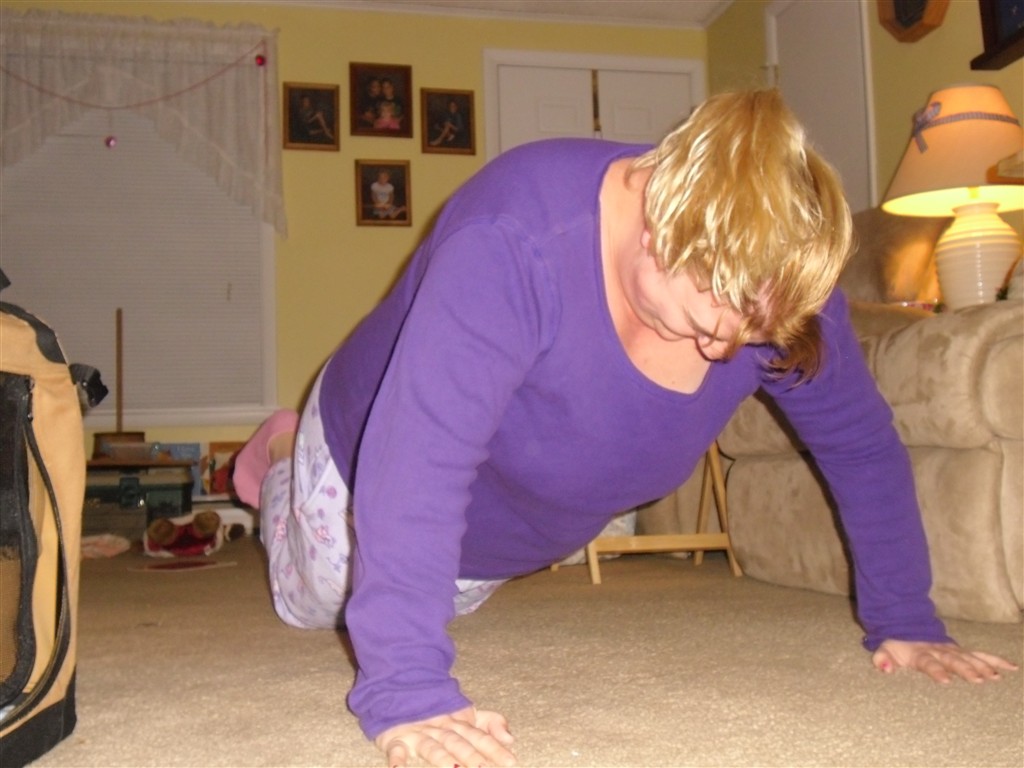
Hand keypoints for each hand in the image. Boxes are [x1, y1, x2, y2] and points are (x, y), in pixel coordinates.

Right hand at [375, 706, 515, 766]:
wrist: (402, 689)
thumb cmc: (439, 712)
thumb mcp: (467, 715)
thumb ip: (490, 725)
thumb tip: (511, 739)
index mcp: (459, 723)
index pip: (479, 736)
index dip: (494, 749)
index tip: (511, 761)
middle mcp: (440, 728)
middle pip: (458, 743)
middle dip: (471, 756)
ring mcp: (418, 733)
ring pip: (432, 747)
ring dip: (441, 758)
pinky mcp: (396, 738)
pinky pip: (396, 749)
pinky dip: (397, 759)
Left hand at [872, 639, 1017, 683]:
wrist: (906, 625)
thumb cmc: (897, 646)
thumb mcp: (885, 650)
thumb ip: (882, 659)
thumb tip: (884, 669)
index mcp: (920, 653)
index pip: (929, 662)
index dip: (936, 670)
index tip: (945, 680)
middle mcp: (939, 651)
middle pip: (954, 660)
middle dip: (965, 668)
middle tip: (977, 679)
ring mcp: (953, 650)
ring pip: (970, 657)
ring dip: (982, 666)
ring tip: (995, 677)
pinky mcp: (962, 651)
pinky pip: (981, 654)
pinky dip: (995, 660)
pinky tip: (1011, 667)